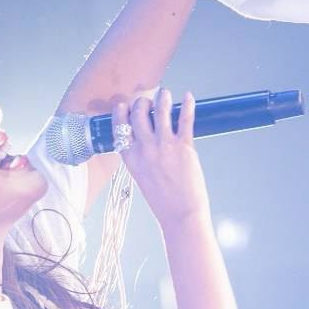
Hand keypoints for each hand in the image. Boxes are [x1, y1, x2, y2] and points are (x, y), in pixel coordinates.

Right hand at [111, 88, 210, 230]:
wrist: (181, 215)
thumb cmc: (163, 201)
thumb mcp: (143, 179)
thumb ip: (141, 159)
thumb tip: (147, 142)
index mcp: (131, 159)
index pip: (120, 128)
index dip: (121, 113)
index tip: (124, 105)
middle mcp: (145, 149)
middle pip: (138, 114)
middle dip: (142, 102)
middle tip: (148, 101)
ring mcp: (164, 146)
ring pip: (160, 111)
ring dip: (163, 98)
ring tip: (165, 93)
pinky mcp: (184, 147)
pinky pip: (185, 119)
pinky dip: (188, 105)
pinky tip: (189, 96)